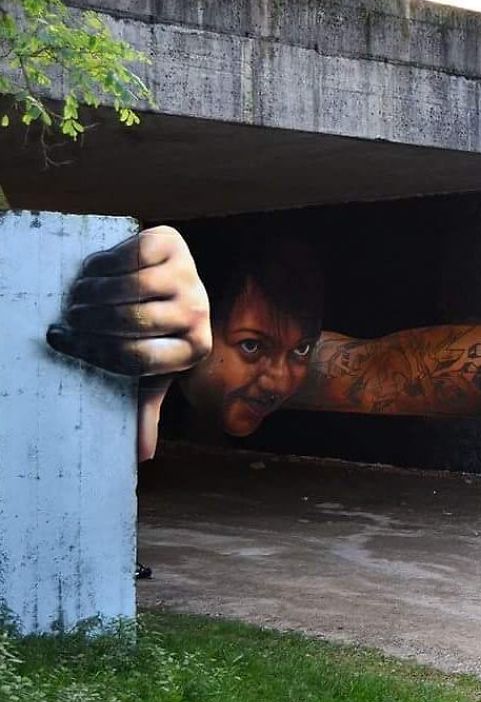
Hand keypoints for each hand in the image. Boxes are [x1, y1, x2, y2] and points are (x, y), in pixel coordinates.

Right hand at [46, 226, 211, 459]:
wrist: (174, 279)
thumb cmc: (157, 331)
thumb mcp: (154, 369)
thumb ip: (147, 407)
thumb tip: (140, 457)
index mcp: (194, 350)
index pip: (134, 360)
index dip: (90, 352)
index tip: (60, 341)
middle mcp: (199, 312)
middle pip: (131, 323)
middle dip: (88, 321)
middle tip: (67, 319)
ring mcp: (190, 276)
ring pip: (130, 288)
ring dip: (91, 292)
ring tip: (75, 299)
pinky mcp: (173, 244)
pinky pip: (129, 255)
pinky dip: (100, 264)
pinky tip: (89, 273)